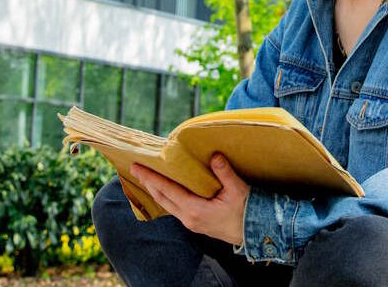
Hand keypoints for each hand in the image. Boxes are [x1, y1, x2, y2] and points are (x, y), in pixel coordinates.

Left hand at [130, 153, 249, 245]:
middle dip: (148, 183)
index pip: (167, 190)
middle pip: (161, 198)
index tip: (137, 167)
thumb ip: (225, 173)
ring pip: (166, 205)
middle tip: (136, 169)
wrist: (252, 232)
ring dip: (155, 190)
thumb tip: (214, 155)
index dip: (151, 177)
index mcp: (195, 209)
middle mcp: (188, 218)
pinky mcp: (194, 223)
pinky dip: (166, 196)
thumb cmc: (245, 210)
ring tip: (146, 178)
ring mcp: (190, 222)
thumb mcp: (237, 190)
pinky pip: (174, 208)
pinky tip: (165, 189)